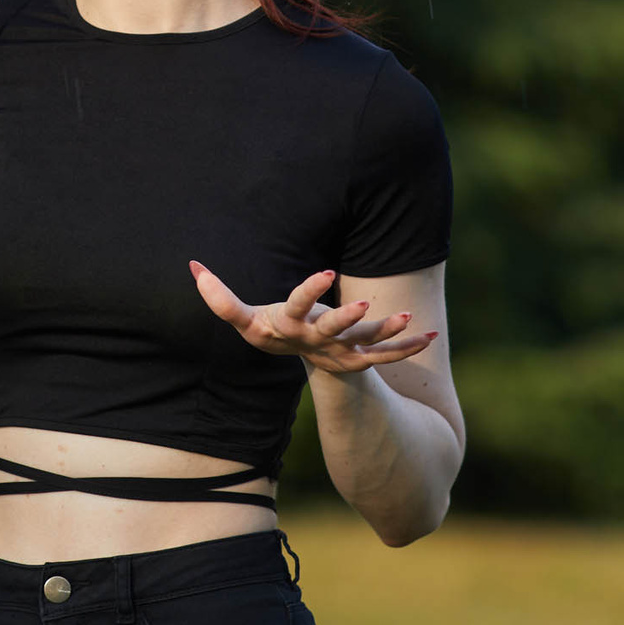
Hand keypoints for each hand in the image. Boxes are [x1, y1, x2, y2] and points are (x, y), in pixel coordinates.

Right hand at [189, 263, 436, 375]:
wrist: (298, 358)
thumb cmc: (272, 330)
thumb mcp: (246, 318)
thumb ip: (221, 298)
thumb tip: (192, 266)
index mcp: (292, 327)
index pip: (298, 307)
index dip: (309, 292)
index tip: (324, 273)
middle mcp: (319, 341)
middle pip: (334, 329)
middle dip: (349, 318)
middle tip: (367, 302)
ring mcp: (342, 350)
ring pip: (367, 344)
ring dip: (389, 333)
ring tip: (410, 317)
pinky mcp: (361, 356)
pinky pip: (387, 355)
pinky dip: (409, 347)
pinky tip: (431, 334)